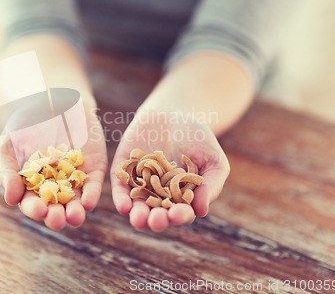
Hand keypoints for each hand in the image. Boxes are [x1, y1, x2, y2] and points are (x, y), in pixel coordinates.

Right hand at [0, 100, 106, 229]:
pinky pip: (93, 185)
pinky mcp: (93, 169)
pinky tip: (89, 202)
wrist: (51, 99)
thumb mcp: (9, 144)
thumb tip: (11, 200)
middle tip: (56, 219)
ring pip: (76, 202)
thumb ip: (8, 170)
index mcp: (32, 185)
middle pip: (55, 208)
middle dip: (56, 216)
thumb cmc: (25, 123)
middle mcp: (54, 187)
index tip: (38, 210)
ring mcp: (75, 179)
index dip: (34, 209)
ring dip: (76, 212)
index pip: (32, 203)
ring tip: (75, 216)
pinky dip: (92, 194)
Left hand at [110, 105, 229, 231]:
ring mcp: (140, 185)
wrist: (173, 113)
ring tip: (139, 219)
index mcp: (181, 198)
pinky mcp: (123, 172)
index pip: (181, 212)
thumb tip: (201, 210)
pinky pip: (121, 187)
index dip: (180, 216)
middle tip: (157, 221)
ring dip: (138, 215)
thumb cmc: (199, 139)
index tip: (179, 214)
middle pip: (157, 214)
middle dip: (157, 220)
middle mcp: (159, 196)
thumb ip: (211, 184)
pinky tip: (124, 206)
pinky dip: (121, 198)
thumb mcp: (213, 159)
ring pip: (137, 206)